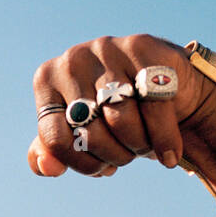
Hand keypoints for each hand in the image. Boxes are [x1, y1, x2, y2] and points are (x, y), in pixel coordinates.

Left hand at [27, 34, 214, 179]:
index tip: (102, 169)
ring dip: (137, 146)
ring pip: (121, 120)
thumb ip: (52, 152)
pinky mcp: (142, 47)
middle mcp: (72, 61)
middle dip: (113, 156)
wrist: (156, 81)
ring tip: (144, 147)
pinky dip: (163, 137)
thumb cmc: (107, 113)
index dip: (82, 164)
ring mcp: (106, 50)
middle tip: (127, 157)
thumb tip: (47, 167)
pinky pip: (153, 106)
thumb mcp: (75, 131)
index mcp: (47, 81)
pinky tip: (169, 154)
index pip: (55, 139)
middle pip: (90, 132)